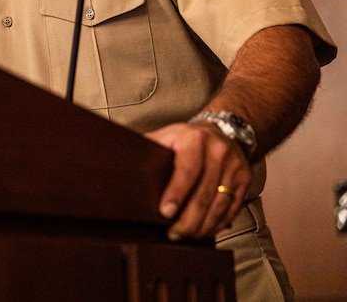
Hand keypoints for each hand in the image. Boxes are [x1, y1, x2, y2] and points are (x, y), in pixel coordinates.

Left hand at [145, 121, 251, 239]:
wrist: (221, 130)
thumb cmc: (185, 138)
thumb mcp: (166, 136)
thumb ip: (149, 150)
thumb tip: (121, 165)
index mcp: (194, 139)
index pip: (187, 170)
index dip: (176, 194)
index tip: (165, 213)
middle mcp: (218, 151)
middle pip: (204, 193)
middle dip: (188, 219)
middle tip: (173, 234)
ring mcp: (235, 166)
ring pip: (220, 204)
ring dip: (203, 225)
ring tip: (187, 236)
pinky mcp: (245, 179)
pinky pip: (233, 207)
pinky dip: (219, 223)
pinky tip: (206, 230)